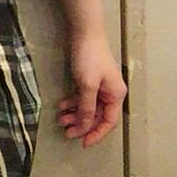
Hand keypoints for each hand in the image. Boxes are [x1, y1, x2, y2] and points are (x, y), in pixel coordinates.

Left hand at [56, 31, 126, 147]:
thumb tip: (85, 126)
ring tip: (60, 119)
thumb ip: (86, 107)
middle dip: (82, 124)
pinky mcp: (89, 79)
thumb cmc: (89, 58)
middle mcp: (110, 92)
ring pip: (87, 107)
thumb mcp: (87, 85)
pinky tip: (61, 105)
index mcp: (115, 95)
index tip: (83, 143)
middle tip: (66, 131)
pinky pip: (82, 97)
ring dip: (75, 114)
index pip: (108, 122)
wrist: (84, 32)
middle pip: (96, 116)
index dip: (96, 134)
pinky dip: (72, 102)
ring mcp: (100, 86)